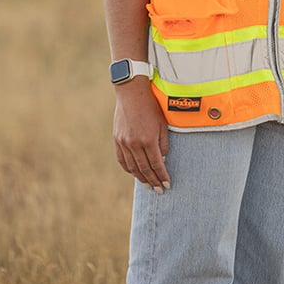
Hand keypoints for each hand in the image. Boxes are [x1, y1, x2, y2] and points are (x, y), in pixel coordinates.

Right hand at [112, 77, 170, 191]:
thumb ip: (163, 143)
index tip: (167, 185)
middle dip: (153, 181)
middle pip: (144, 169)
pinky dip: (129, 169)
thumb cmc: (151, 106)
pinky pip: (122, 160)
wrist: (131, 93)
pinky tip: (135, 173)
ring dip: (141, 178)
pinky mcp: (117, 139)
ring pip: (132, 167)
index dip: (162, 176)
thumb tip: (162, 159)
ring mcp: (124, 142)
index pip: (156, 164)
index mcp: (148, 139)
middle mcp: (135, 143)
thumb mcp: (162, 124)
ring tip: (148, 184)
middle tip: (159, 190)